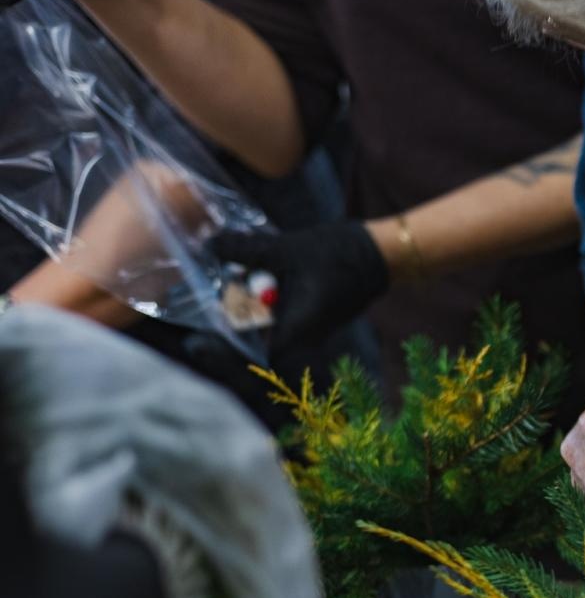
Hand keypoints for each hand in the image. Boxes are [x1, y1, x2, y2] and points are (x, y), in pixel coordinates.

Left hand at [208, 220, 387, 361]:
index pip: (250, 352)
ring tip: (212, 297)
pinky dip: (252, 307)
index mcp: (297, 328)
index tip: (195, 340)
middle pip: (250, 345)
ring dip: (237, 315)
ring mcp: (301, 329)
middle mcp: (298, 336)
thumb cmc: (340, 254)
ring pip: (258, 332)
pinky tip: (238, 286)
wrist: (378, 255)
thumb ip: (246, 250)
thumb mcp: (287, 248)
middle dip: (223, 331)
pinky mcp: (303, 318)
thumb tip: (209, 245)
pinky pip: (270, 320)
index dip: (221, 350)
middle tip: (194, 321)